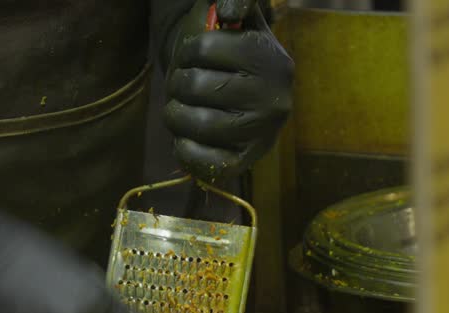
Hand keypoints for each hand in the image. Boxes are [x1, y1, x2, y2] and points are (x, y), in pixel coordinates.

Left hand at [164, 0, 293, 180]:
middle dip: (177, 84)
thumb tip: (227, 12)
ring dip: (175, 116)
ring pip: (196, 124)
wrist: (249, 95)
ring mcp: (263, 133)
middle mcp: (273, 97)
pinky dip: (185, 150)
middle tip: (183, 86)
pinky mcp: (248, 161)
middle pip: (195, 86)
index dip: (185, 51)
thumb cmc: (231, 51)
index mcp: (269, 56)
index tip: (193, 56)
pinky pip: (207, 161)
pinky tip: (185, 138)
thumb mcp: (237, 17)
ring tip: (180, 110)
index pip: (201, 47)